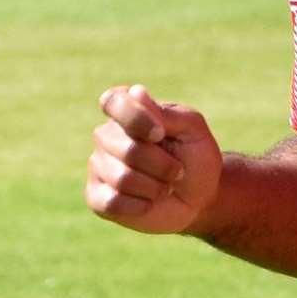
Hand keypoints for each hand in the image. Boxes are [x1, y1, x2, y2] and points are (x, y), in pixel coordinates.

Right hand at [85, 84, 222, 235]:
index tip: (160, 133)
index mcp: (128, 111)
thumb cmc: (196, 156)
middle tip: (178, 171)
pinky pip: (112, 202)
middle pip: (127, 149)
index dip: (136, 118)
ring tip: (166, 187)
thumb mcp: (192, 129)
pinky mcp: (97, 197)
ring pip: (122, 178)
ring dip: (156, 186)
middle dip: (162, 164)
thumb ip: (166, 113)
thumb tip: (136, 92)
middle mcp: (108, 135)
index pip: (113, 102)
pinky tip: (150, 202)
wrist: (199, 198)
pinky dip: (141, 205)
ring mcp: (99, 166)